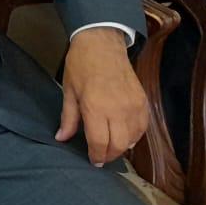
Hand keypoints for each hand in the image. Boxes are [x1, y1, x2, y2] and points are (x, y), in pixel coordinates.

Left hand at [56, 27, 146, 165]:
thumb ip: (68, 118)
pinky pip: (143, 128)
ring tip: (111, 147)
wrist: (102, 43)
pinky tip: (125, 135)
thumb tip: (61, 138)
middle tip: (101, 157)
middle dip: (109, 155)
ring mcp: (134, 106)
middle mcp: (118, 110)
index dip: (96, 156)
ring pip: (133, 139)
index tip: (93, 161)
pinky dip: (135, 136)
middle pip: (119, 145)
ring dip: (122, 147)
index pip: (99, 142)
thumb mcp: (68, 91)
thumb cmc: (80, 65)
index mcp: (96, 107)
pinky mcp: (144, 102)